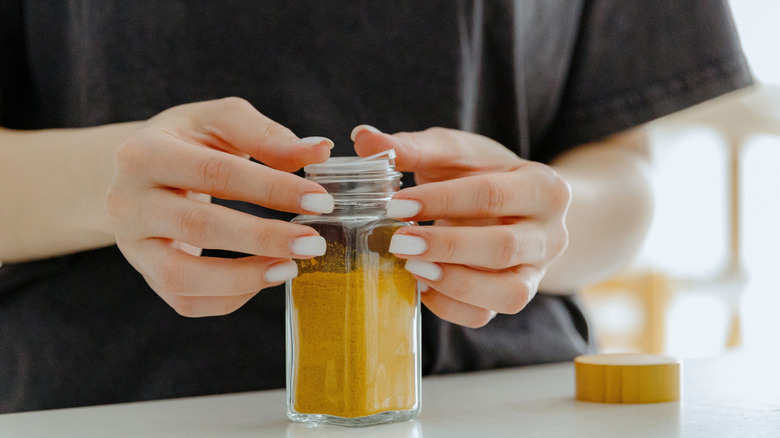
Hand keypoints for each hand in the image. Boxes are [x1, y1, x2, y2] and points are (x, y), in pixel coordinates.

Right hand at [106, 97, 334, 316]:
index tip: (320, 201)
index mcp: (144, 153)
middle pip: (198, 227)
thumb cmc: (190, 141)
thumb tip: (320, 151)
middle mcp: (127, 202)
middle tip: (313, 242)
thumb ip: (268, 135)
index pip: (215, 173)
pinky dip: (230, 298)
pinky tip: (264, 278)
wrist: (141, 172)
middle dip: (263, 238)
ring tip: (291, 268)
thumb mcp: (221, 122)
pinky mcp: (146, 275)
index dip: (272, 189)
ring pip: (183, 276)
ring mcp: (132, 245)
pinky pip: (186, 301)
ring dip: (243, 278)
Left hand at [352, 125, 570, 327]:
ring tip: (411, 268)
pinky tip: (419, 286)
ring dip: (454, 283)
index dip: (442, 201)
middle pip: (504, 247)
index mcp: (543, 187)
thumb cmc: (482, 174)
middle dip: (446, 247)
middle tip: (398, 242)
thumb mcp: (454, 153)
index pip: (492, 195)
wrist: (517, 207)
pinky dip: (449, 306)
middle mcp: (551, 235)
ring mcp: (536, 273)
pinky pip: (486, 314)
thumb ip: (413, 147)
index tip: (395, 204)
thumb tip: (363, 138)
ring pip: (507, 293)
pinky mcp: (514, 297)